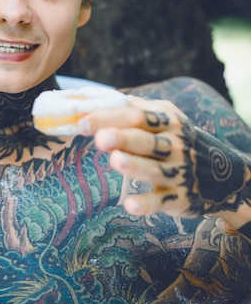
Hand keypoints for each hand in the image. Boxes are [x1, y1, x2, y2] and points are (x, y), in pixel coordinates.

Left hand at [78, 96, 249, 219]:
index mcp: (167, 121)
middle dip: (122, 138)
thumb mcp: (166, 118)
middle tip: (100, 138)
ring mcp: (178, 172)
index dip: (109, 118)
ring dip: (134, 165)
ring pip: (154, 169)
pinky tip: (129, 205)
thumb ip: (135, 109)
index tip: (81, 123)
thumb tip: (95, 98)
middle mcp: (174, 145)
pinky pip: (160, 201)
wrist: (222, 175)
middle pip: (145, 140)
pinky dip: (146, 203)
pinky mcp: (178, 198)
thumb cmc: (178, 140)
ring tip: (115, 160)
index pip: (136, 116)